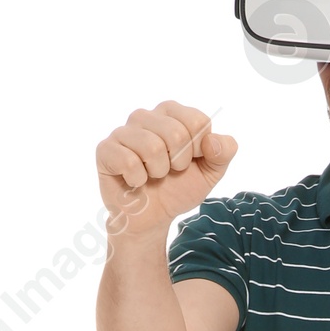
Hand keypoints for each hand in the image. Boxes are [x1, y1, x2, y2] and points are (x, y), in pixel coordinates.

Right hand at [95, 102, 236, 240]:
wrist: (153, 217)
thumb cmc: (179, 188)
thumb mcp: (210, 172)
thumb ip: (223, 153)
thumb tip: (212, 141)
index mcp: (172, 113)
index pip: (197, 121)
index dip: (199, 149)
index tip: (190, 160)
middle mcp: (146, 116)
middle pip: (176, 133)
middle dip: (179, 163)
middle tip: (169, 171)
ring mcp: (123, 131)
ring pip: (152, 147)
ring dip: (159, 172)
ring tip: (152, 175)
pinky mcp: (106, 149)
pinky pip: (130, 162)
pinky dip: (138, 180)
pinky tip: (134, 181)